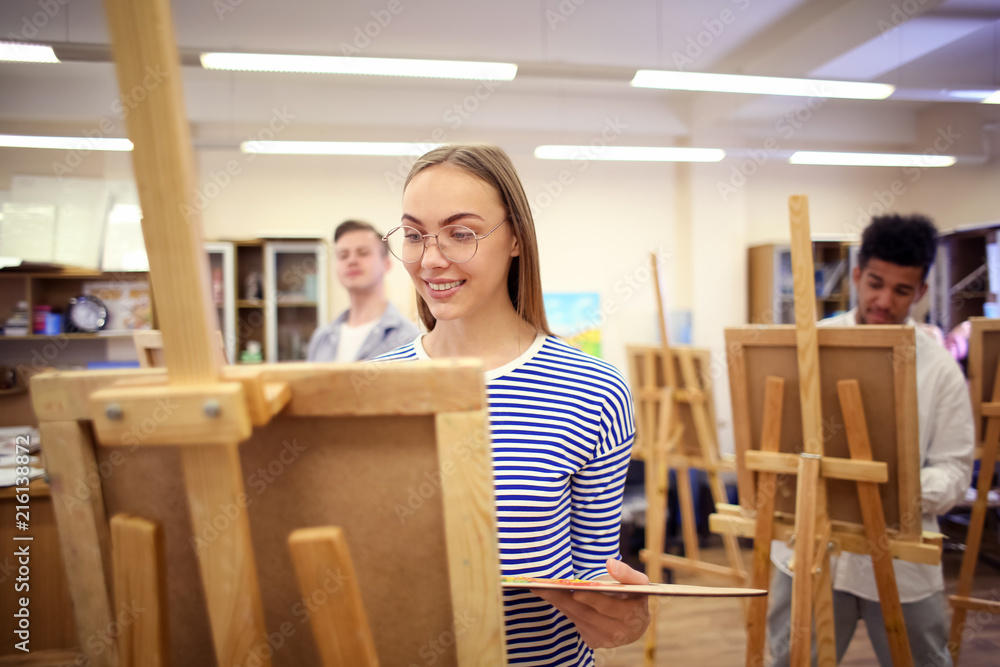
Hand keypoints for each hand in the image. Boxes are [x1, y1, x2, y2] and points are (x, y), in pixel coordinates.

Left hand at [532, 559, 650, 648]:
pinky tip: (550, 596)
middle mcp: (616, 631)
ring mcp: (603, 639)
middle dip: (564, 599)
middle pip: (585, 613)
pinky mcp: (592, 642)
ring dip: (558, 603)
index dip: (592, 599)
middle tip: (544, 586)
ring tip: (541, 587)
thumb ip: (626, 573)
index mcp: (630, 615)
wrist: (635, 624)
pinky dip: (562, 608)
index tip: (576, 591)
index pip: (608, 607)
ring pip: (576, 618)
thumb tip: (610, 563)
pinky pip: (574, 622)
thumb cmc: (634, 596)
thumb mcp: (639, 583)